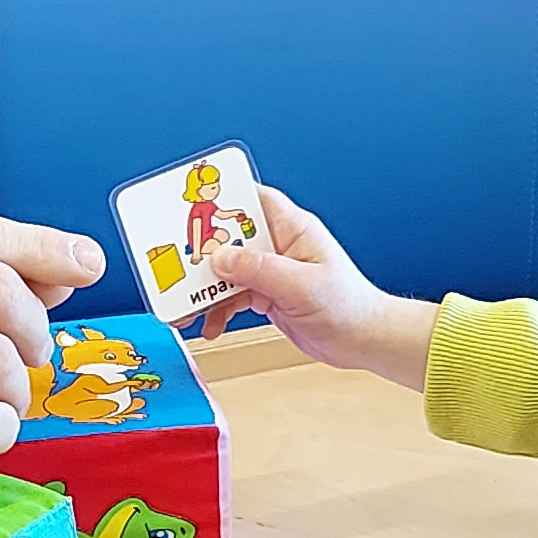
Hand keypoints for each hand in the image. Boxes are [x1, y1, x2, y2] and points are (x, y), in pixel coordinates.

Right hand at [200, 187, 436, 388]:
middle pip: (229, 237)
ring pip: (226, 270)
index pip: (251, 199)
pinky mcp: (266, 295)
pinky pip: (231, 296)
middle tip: (174, 263)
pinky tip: (210, 325)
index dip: (222, 196)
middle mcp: (278, 245)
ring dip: (204, 289)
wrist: (363, 341)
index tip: (191, 202)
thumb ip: (260, 271)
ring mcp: (271, 270)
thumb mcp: (301, 286)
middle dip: (202, 252)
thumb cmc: (348, 306)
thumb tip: (219, 258)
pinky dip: (217, 310)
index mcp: (292, 228)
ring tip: (184, 306)